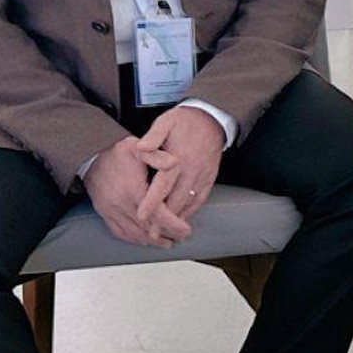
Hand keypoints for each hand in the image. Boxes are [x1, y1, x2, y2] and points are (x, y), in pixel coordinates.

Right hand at [83, 138, 186, 246]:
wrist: (90, 157)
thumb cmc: (117, 152)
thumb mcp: (138, 148)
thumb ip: (157, 155)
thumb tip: (174, 161)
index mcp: (132, 189)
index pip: (156, 213)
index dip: (172, 223)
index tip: (185, 229)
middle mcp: (120, 203)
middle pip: (147, 227)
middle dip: (167, 233)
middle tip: (182, 236)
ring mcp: (110, 211)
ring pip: (134, 233)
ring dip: (152, 240)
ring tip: (168, 241)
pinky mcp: (104, 214)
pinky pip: (120, 232)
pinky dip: (135, 239)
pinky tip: (146, 240)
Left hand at [135, 106, 224, 234]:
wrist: (212, 119)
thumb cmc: (185, 121)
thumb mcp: (166, 122)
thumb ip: (153, 136)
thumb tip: (140, 148)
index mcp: (180, 157)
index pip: (164, 184)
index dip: (152, 201)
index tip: (141, 215)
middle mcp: (193, 170)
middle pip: (176, 199)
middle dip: (163, 219)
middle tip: (150, 234)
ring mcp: (203, 175)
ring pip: (189, 203)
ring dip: (176, 219)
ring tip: (163, 233)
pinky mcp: (209, 178)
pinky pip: (200, 199)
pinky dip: (190, 211)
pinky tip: (181, 219)